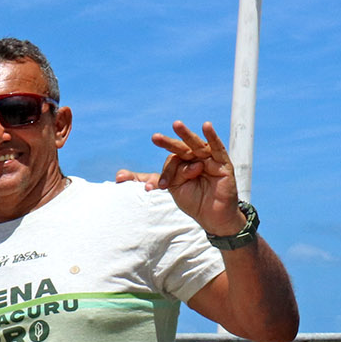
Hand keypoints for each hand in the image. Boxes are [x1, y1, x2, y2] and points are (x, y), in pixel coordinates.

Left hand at [122, 121, 247, 237]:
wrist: (213, 216)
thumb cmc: (193, 201)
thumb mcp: (172, 189)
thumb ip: (150, 179)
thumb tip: (117, 176)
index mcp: (182, 164)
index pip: (170, 162)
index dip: (162, 175)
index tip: (151, 189)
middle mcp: (195, 158)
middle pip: (181, 148)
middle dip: (168, 143)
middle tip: (154, 138)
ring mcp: (209, 159)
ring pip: (196, 145)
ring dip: (186, 135)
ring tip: (176, 124)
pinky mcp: (223, 163)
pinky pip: (217, 147)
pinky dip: (212, 136)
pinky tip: (206, 126)